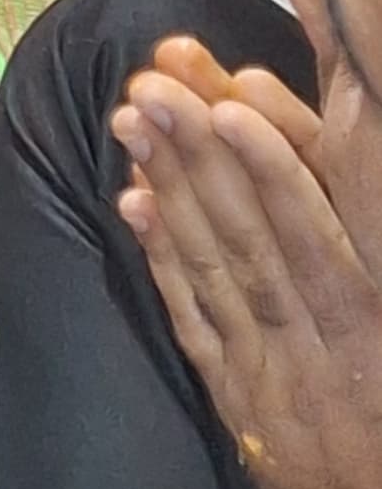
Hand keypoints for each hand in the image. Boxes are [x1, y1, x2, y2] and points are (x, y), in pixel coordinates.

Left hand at [113, 52, 381, 488]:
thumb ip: (372, 274)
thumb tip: (353, 196)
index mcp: (377, 338)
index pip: (318, 242)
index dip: (274, 171)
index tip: (230, 103)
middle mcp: (325, 358)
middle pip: (252, 243)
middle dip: (199, 157)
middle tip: (149, 84)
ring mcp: (274, 382)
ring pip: (216, 273)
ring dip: (170, 189)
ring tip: (130, 118)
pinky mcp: (242, 403)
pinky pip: (196, 324)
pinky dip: (164, 262)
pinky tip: (133, 203)